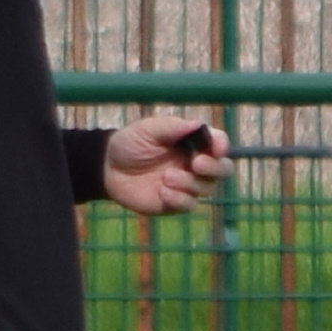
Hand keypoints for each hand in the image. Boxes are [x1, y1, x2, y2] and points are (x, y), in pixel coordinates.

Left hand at [103, 116, 231, 216]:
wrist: (108, 168)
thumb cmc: (131, 143)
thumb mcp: (149, 129)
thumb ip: (173, 127)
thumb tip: (199, 125)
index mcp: (193, 142)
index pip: (218, 143)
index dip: (221, 145)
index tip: (216, 148)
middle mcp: (195, 164)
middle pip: (223, 169)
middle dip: (215, 168)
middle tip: (196, 164)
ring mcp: (187, 184)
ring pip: (206, 188)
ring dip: (189, 183)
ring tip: (166, 177)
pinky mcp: (176, 203)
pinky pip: (189, 204)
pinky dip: (179, 199)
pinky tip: (162, 191)